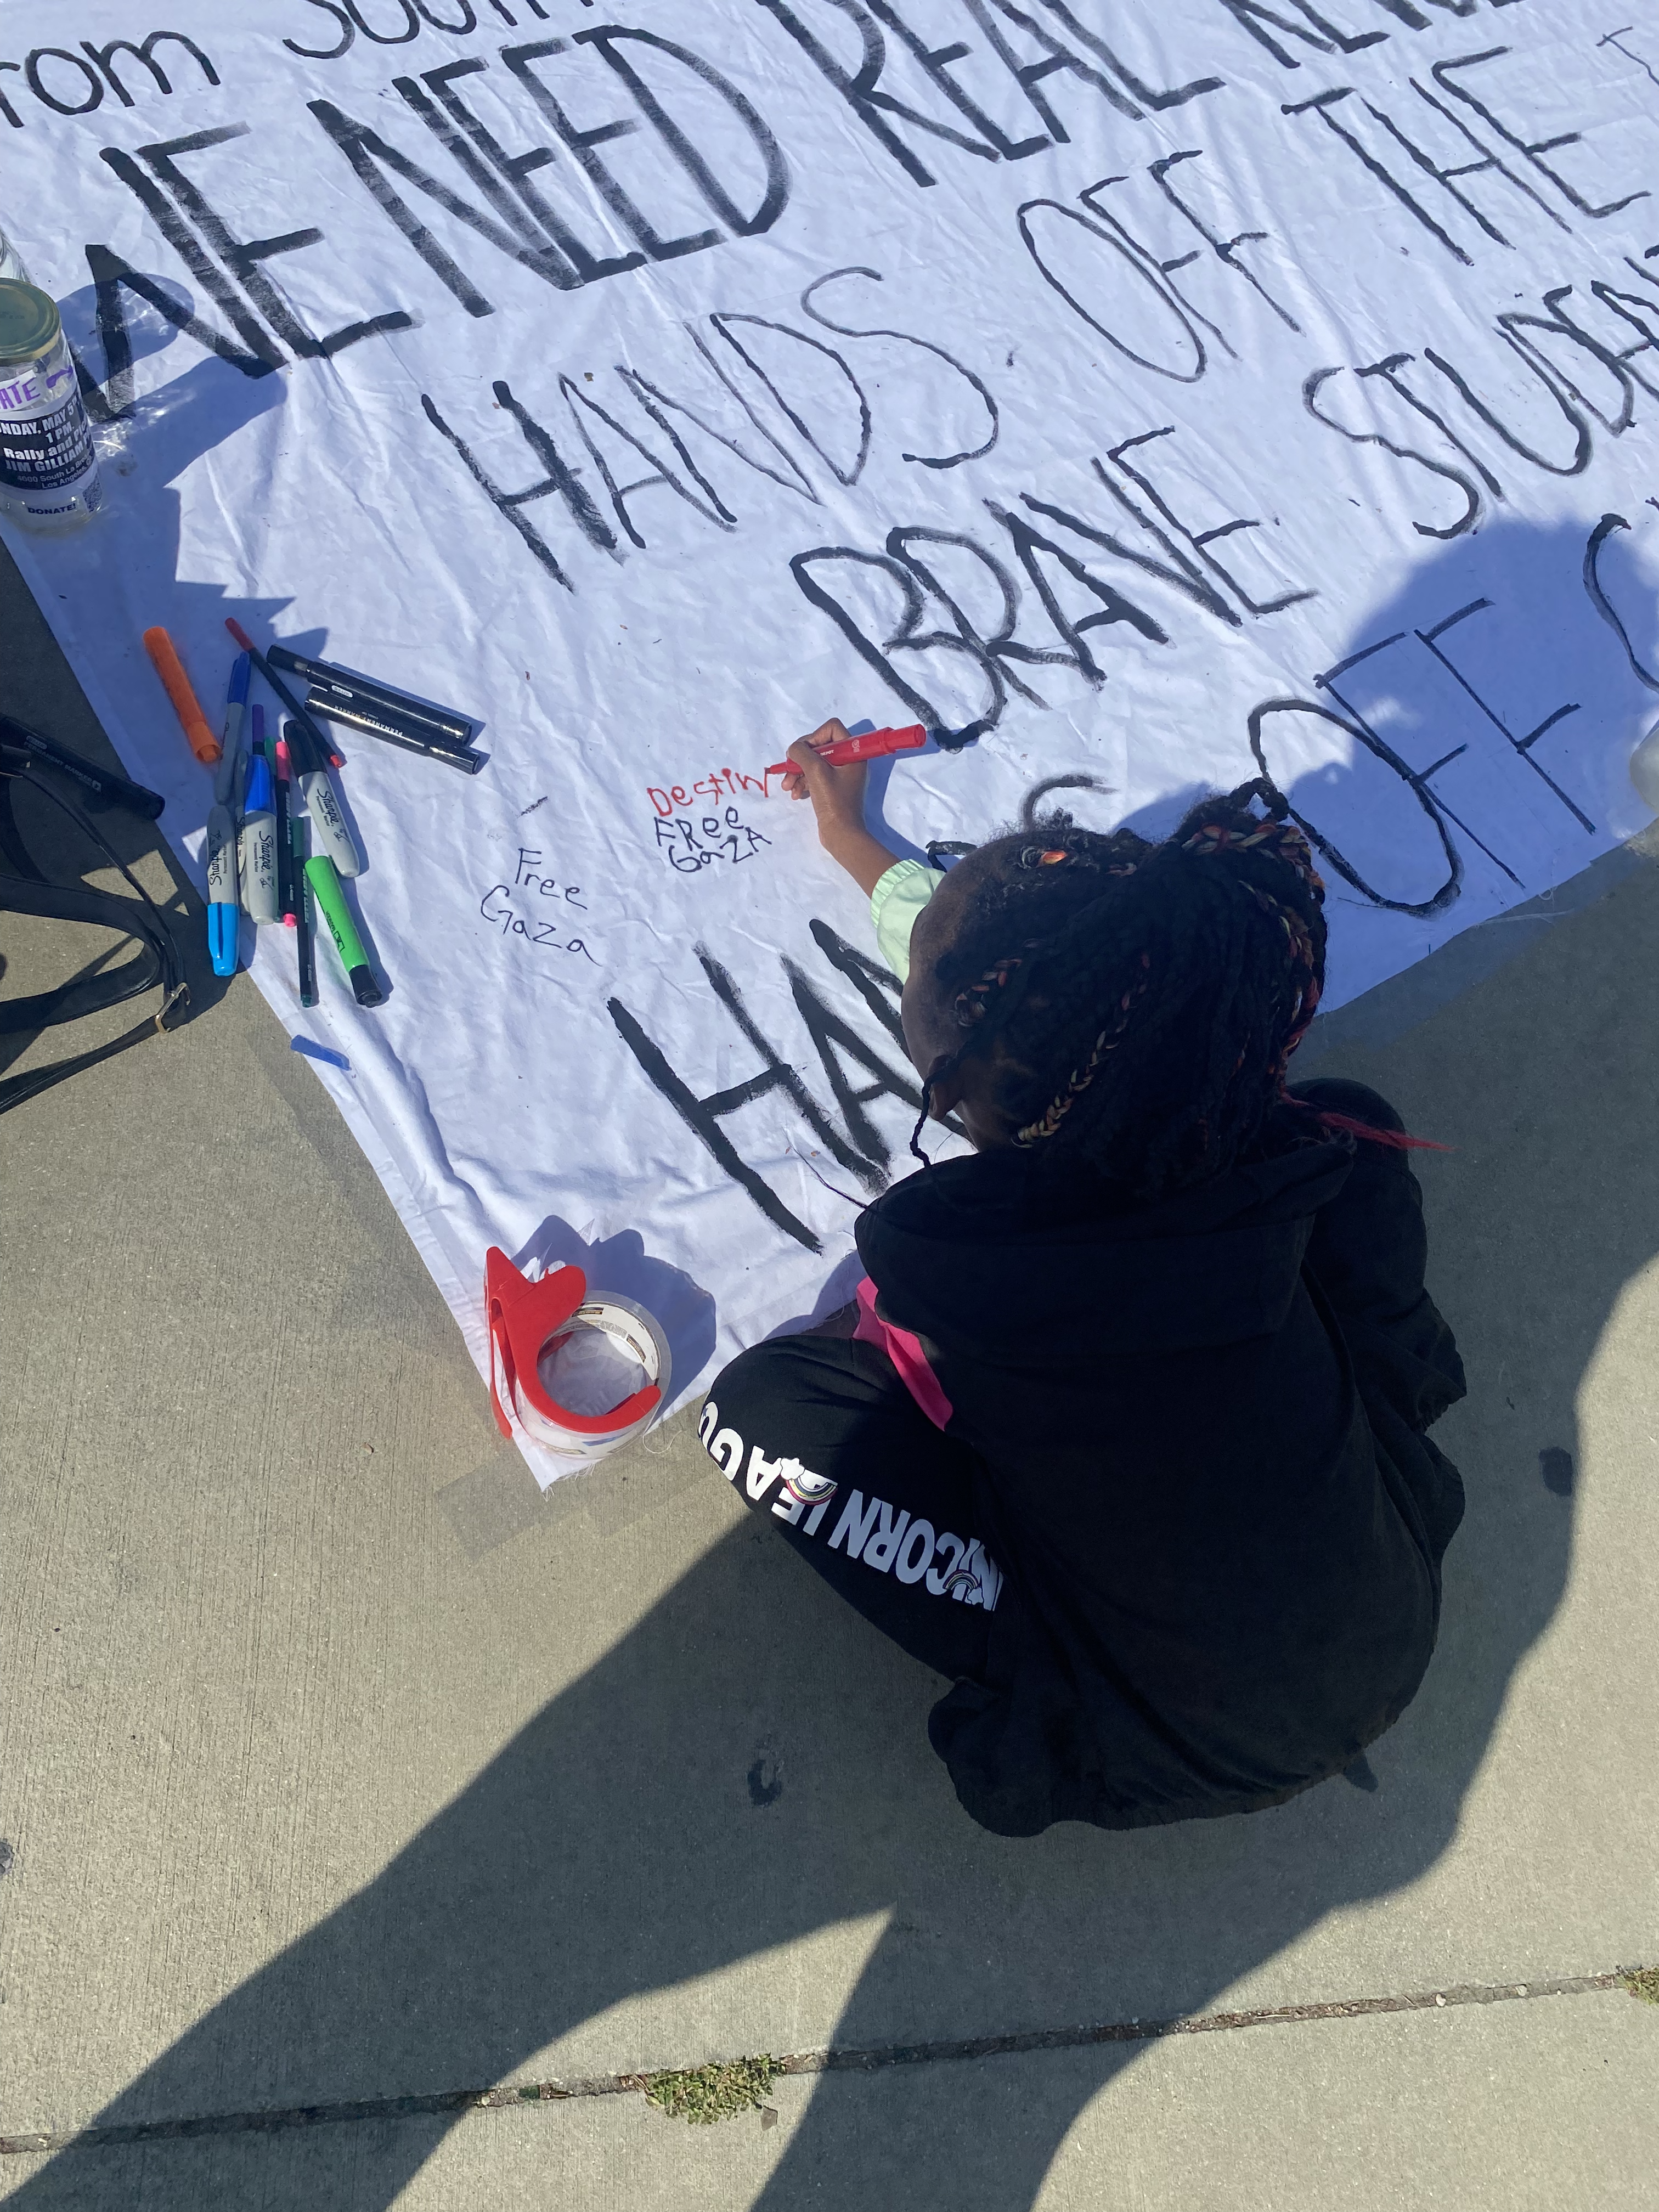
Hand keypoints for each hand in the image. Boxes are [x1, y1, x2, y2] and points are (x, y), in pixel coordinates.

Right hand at [782, 718, 900, 896]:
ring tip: (788, 788)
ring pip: (814, 763)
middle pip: (819, 746)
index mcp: (853, 752)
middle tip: (789, 770)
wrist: (841, 834)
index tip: (803, 753)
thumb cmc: (833, 801)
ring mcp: (841, 775)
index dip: (814, 737)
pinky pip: (814, 777)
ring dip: (798, 773)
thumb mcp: (816, 771)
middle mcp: (849, 760)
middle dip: (801, 759)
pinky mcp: (832, 788)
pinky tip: (796, 794)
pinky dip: (803, 783)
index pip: (831, 728)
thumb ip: (802, 752)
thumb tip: (794, 749)